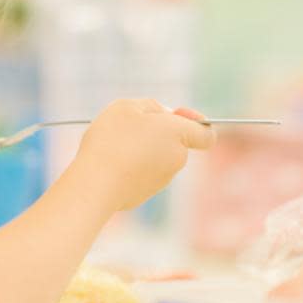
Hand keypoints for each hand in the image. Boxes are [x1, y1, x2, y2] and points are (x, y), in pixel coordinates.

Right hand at [73, 98, 214, 210]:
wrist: (95, 183)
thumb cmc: (111, 140)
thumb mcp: (127, 106)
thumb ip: (151, 106)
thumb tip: (163, 115)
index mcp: (178, 134)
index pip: (206, 134)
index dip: (196, 122)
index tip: (177, 114)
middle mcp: (177, 159)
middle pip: (175, 142)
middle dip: (156, 133)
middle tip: (128, 126)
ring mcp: (161, 180)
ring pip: (155, 158)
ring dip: (140, 149)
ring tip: (113, 146)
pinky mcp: (144, 195)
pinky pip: (140, 174)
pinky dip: (129, 167)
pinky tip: (109, 163)